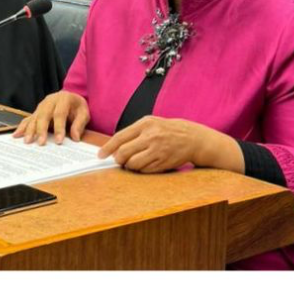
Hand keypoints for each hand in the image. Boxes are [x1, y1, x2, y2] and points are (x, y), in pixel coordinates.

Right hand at [15, 91, 88, 144]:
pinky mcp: (36, 112)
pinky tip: (16, 135)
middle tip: (40, 143)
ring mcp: (41, 106)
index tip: (59, 141)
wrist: (70, 97)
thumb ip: (79, 124)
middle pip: (43, 115)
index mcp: (63, 99)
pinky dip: (22, 127)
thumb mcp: (84, 113)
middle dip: (41, 130)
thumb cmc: (77, 107)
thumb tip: (75, 137)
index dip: (59, 128)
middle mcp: (50, 101)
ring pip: (34, 117)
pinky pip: (27, 119)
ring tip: (27, 141)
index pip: (60, 114)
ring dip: (30, 130)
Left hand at [97, 117, 239, 173]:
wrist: (193, 138)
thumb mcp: (150, 123)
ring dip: (129, 166)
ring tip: (134, 161)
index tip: (100, 155)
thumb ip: (132, 132)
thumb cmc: (166, 130)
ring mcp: (158, 150)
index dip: (107, 148)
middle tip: (120, 160)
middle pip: (123, 153)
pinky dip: (141, 169)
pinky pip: (144, 170)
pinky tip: (146, 163)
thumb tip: (113, 147)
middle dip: (118, 159)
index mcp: (145, 124)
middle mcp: (151, 137)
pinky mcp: (163, 162)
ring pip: (132, 164)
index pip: (119, 137)